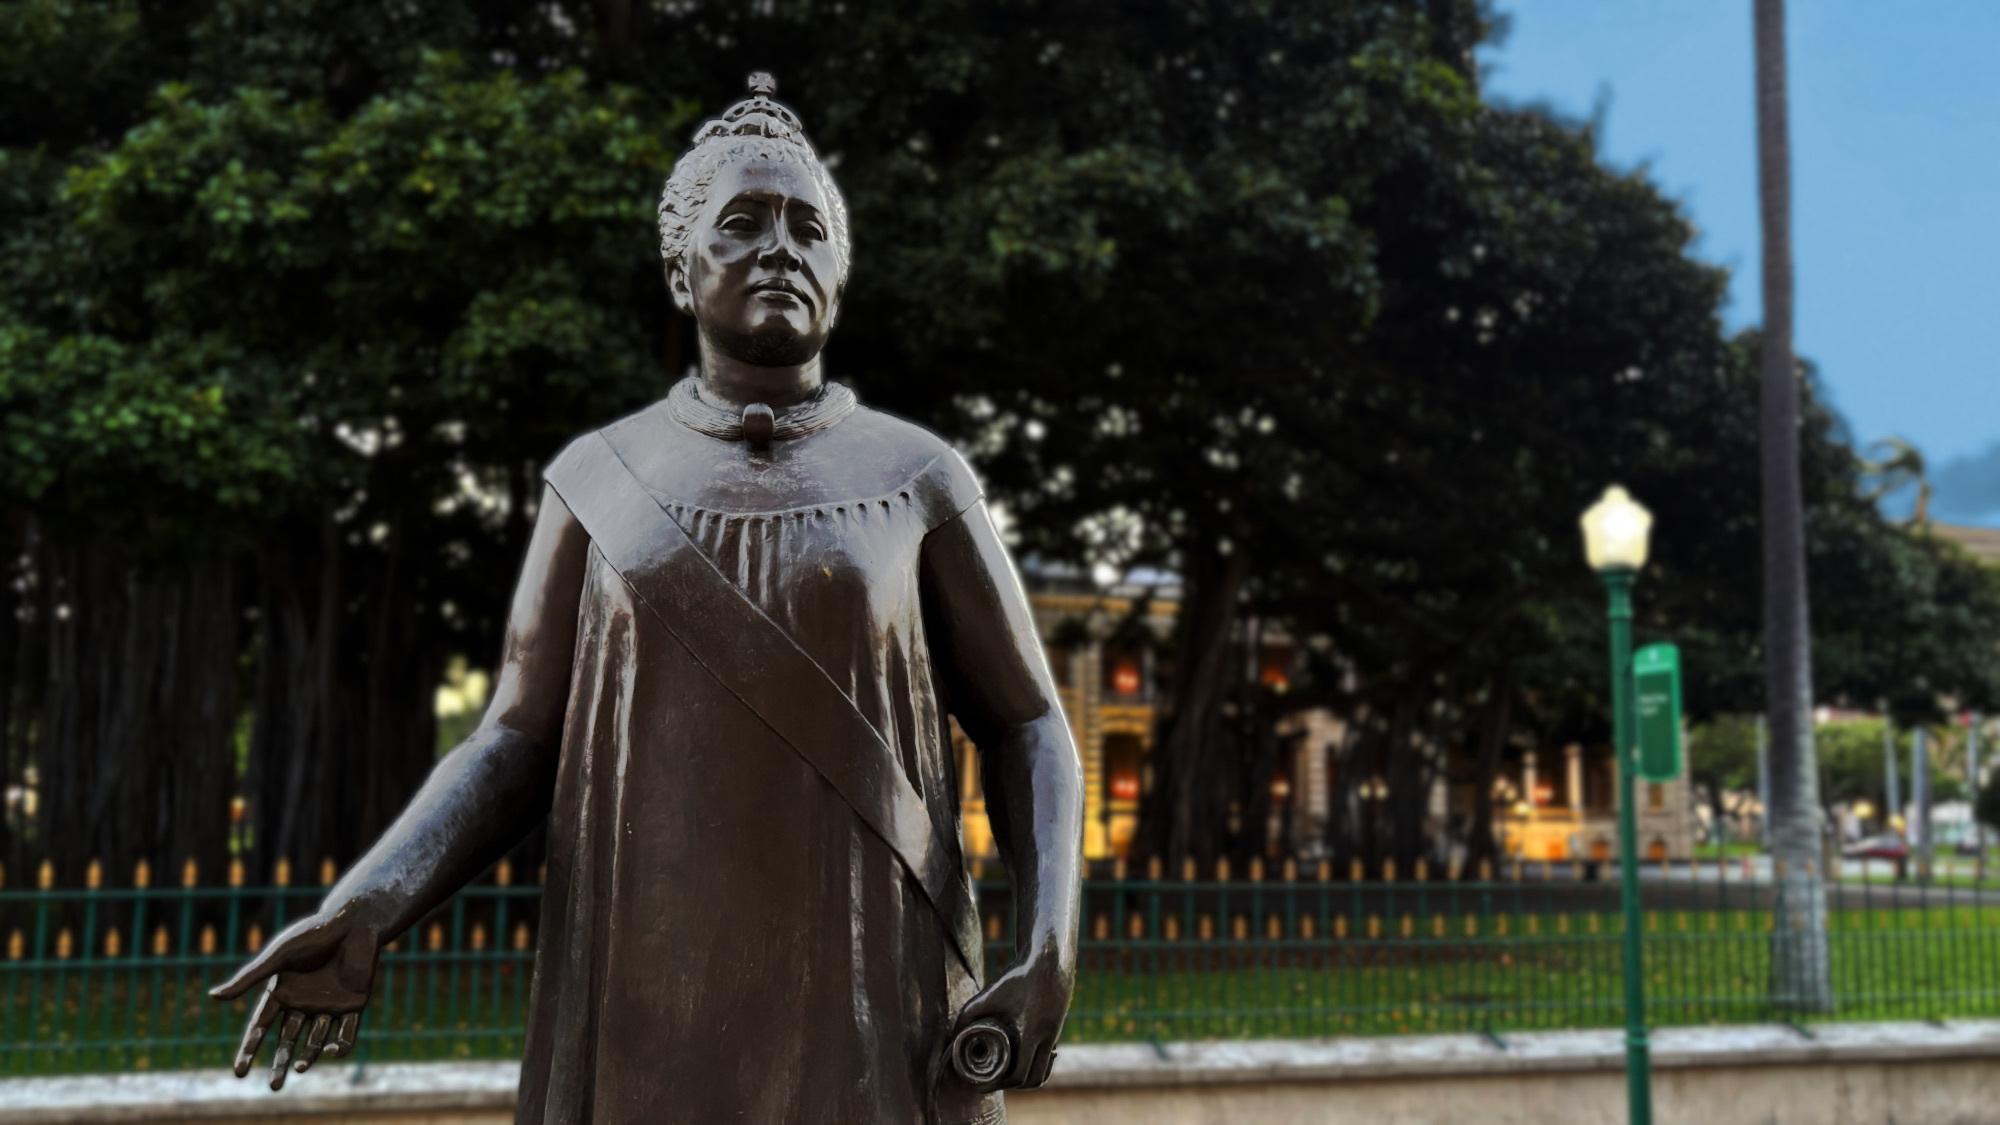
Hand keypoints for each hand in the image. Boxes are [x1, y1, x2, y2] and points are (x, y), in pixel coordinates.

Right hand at [209, 911, 378, 1088]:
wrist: (355, 922)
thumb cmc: (313, 934)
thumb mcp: (278, 957)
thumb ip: (249, 978)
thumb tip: (213, 996)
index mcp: (282, 991)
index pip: (261, 1026)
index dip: (250, 1048)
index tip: (239, 1071)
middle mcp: (303, 1002)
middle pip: (287, 1039)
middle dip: (280, 1062)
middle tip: (274, 1086)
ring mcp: (328, 1005)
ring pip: (316, 1040)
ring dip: (308, 1057)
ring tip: (299, 1068)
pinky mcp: (353, 1005)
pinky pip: (346, 1034)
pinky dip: (339, 1047)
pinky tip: (330, 1051)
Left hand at [949, 953, 1072, 1090]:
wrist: (1050, 960)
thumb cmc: (1018, 977)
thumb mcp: (990, 994)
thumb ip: (969, 1014)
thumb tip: (954, 1035)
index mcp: (1031, 1034)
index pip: (1019, 1074)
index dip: (999, 1085)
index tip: (982, 1085)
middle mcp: (1047, 1039)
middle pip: (1034, 1080)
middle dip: (1013, 1086)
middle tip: (993, 1083)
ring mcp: (1054, 1035)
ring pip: (1044, 1071)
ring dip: (1027, 1078)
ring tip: (1007, 1076)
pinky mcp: (1056, 1028)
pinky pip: (1048, 1057)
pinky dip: (1037, 1065)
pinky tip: (1023, 1060)